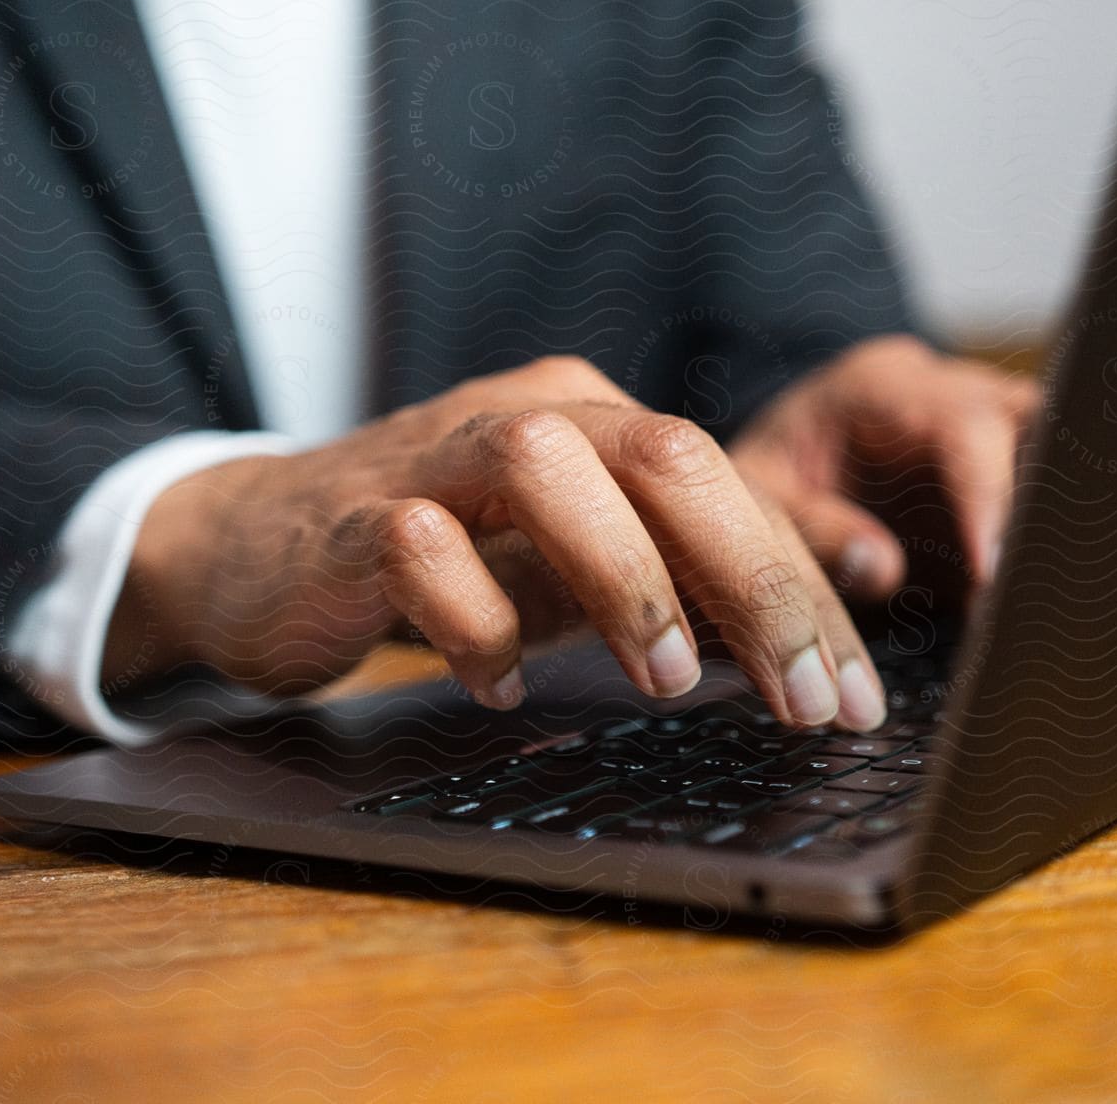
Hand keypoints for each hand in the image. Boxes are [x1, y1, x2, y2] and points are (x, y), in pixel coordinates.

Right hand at [105, 357, 889, 729]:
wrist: (263, 545)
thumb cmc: (450, 557)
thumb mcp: (581, 567)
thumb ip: (684, 579)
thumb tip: (824, 627)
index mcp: (599, 421)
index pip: (730, 487)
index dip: (805, 593)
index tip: (853, 698)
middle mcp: (531, 416)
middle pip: (667, 455)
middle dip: (753, 581)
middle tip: (803, 700)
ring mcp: (438, 457)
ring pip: (549, 469)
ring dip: (622, 577)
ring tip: (665, 679)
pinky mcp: (356, 516)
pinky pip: (422, 548)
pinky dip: (473, 623)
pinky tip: (498, 685)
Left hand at [729, 336, 1039, 596]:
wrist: (776, 468)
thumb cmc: (768, 479)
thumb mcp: (763, 501)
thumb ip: (813, 529)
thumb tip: (882, 567)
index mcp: (886, 385)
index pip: (967, 424)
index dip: (990, 494)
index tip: (992, 569)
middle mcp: (953, 395)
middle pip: (1042, 427)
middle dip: (1052, 505)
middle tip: (1044, 591)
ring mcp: (991, 435)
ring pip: (1062, 464)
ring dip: (1056, 535)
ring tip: (1047, 610)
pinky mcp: (1009, 485)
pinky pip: (1049, 510)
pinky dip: (1046, 560)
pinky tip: (1042, 614)